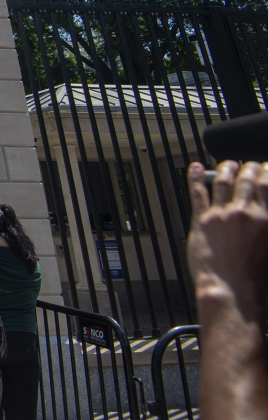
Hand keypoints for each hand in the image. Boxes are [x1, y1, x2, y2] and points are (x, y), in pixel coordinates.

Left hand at [187, 161, 267, 316]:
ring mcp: (221, 215)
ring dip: (227, 169)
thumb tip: (265, 213)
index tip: (266, 166)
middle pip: (247, 179)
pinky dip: (196, 178)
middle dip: (249, 168)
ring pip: (224, 182)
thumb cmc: (259, 281)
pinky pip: (197, 193)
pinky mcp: (201, 221)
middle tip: (250, 165)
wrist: (233, 294)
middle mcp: (244, 212)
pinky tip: (196, 168)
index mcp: (267, 218)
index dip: (267, 170)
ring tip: (228, 164)